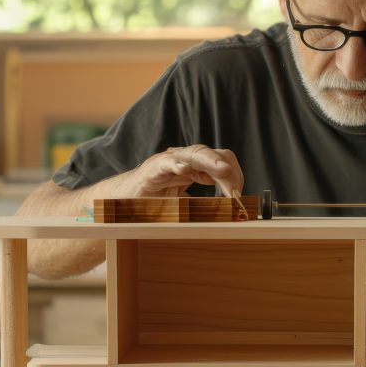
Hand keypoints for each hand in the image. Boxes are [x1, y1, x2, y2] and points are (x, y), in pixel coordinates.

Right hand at [122, 144, 244, 197]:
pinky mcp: (152, 169)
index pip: (222, 162)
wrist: (126, 198)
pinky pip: (166, 162)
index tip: (239, 194)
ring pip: (194, 154)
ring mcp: (169, 161)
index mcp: (197, 167)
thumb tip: (230, 212)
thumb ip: (205, 203)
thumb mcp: (188, 204)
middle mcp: (185, 160)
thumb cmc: (158, 200)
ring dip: (211, 161)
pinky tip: (185, 169)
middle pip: (212, 154)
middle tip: (236, 188)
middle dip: (227, 169)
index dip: (235, 175)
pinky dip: (177, 164)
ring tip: (223, 170)